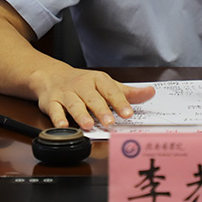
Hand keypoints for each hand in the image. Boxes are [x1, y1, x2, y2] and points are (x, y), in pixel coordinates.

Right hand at [30, 63, 155, 129]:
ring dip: (81, 114)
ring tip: (89, 125)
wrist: (52, 75)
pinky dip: (57, 118)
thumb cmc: (84, 83)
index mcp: (98, 80)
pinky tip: (63, 126)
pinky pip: (54, 109)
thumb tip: (150, 93)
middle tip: (110, 122)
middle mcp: (82, 85)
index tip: (128, 113)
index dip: (120, 102)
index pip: (111, 90)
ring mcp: (66, 93)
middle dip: (101, 110)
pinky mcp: (51, 101)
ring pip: (74, 103)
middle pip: (92, 98)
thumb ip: (127, 92)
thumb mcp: (106, 85)